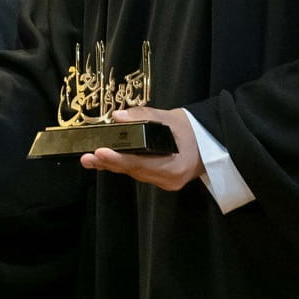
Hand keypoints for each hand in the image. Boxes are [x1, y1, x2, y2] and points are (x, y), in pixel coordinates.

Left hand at [80, 107, 201, 189]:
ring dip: (114, 165)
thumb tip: (117, 117)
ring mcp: (167, 183)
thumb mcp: (170, 117)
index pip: (141, 163)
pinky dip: (125, 166)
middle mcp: (170, 179)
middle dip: (109, 162)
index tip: (100, 152)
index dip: (118, 159)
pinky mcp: (162, 181)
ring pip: (135, 173)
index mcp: (176, 165)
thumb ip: (143, 115)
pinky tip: (108, 160)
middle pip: (134, 170)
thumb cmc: (192, 129)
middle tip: (87, 157)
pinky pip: (140, 173)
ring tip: (92, 158)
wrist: (211, 142)